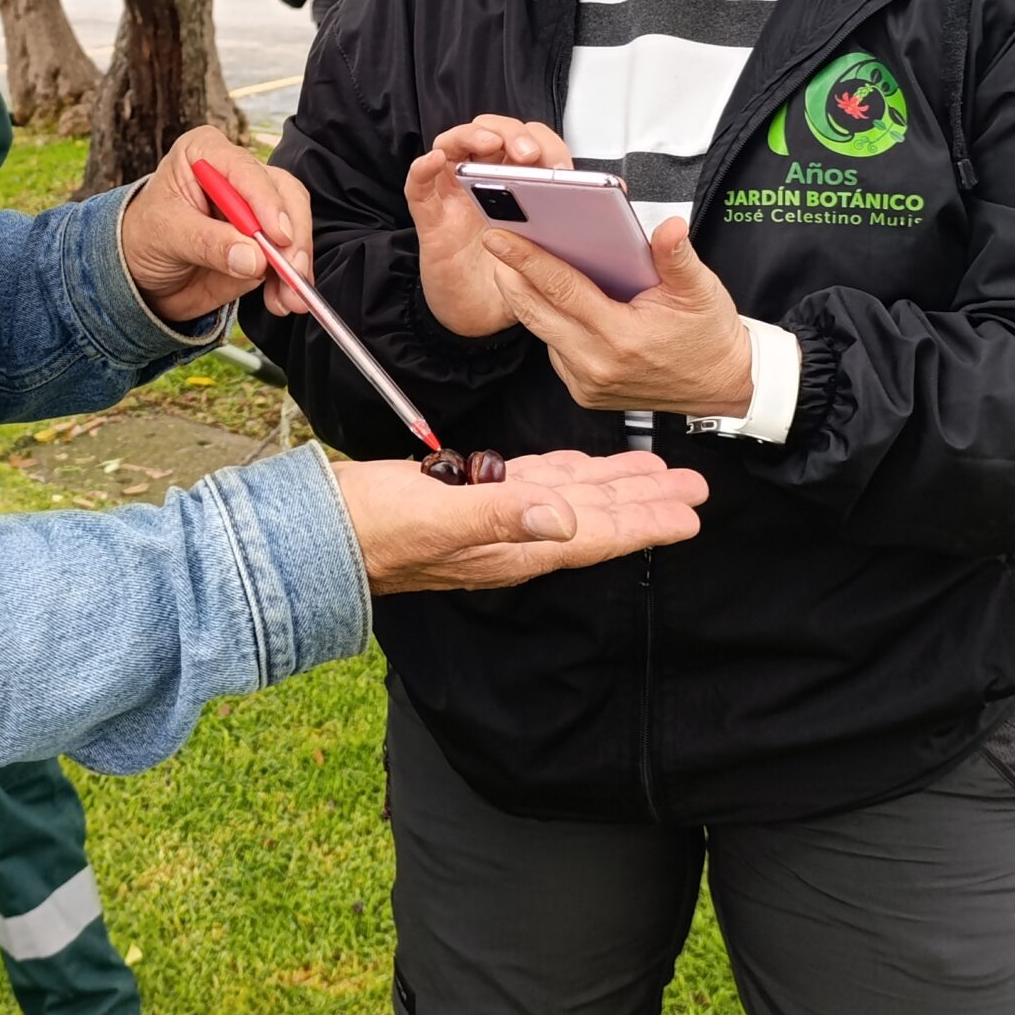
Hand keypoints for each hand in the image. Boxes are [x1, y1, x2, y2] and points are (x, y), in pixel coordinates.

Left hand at [118, 128, 317, 323]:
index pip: (246, 169)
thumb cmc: (145, 236)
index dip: (266, 201)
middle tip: (290, 272)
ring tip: (288, 299)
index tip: (277, 236)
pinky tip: (282, 301)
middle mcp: (238, 173)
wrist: (143, 272)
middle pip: (284, 194)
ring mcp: (257, 207)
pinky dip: (291, 280)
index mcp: (205, 152)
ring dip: (296, 265)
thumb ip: (208, 243)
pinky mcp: (266, 240)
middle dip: (291, 237)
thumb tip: (255, 258)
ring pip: (295, 225)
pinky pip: (289, 257)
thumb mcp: (165, 235)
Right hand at [334, 449, 707, 593]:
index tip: (689, 514)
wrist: (318, 530)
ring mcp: (492, 516)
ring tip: (658, 473)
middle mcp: (511, 535)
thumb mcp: (437, 520)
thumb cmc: (371, 528)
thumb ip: (501, 517)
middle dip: (646, 501)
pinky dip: (568, 472)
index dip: (644, 523)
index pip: (594, 536)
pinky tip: (584, 468)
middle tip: (695, 487)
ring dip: (615, 485)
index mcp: (512, 546)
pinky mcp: (470, 495)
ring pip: (571, 497)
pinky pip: (535, 484)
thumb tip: (566, 520)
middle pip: (596, 516)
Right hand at [403, 116, 572, 337]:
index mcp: (517, 184)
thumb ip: (566, 228)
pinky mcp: (430, 218)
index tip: (561, 165)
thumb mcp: (548, 252)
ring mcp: (453, 196)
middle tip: (529, 154)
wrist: (480, 319)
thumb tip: (601, 205)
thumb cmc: (512, 280)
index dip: (545, 145)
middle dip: (512, 134)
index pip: (529, 143)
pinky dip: (422, 168)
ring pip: (453, 144)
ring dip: (472, 136)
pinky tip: (435, 161)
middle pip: (491, 133)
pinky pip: (418, 185)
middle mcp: (483, 182)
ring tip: (490, 145)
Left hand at [484, 215, 754, 413]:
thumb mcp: (702, 290)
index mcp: (622, 338)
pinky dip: (546, 321)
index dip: (526, 260)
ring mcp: (586, 383)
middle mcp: (597, 365)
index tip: (498, 236)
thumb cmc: (710, 336)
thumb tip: (669, 227)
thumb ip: (678, 257)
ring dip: (524, 298)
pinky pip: (553, 348)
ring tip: (512, 262)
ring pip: (540, 331)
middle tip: (494, 242)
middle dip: (509, 275)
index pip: (562, 290)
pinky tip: (545, 296)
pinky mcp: (584, 391)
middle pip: (535, 312)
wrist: (723, 385)